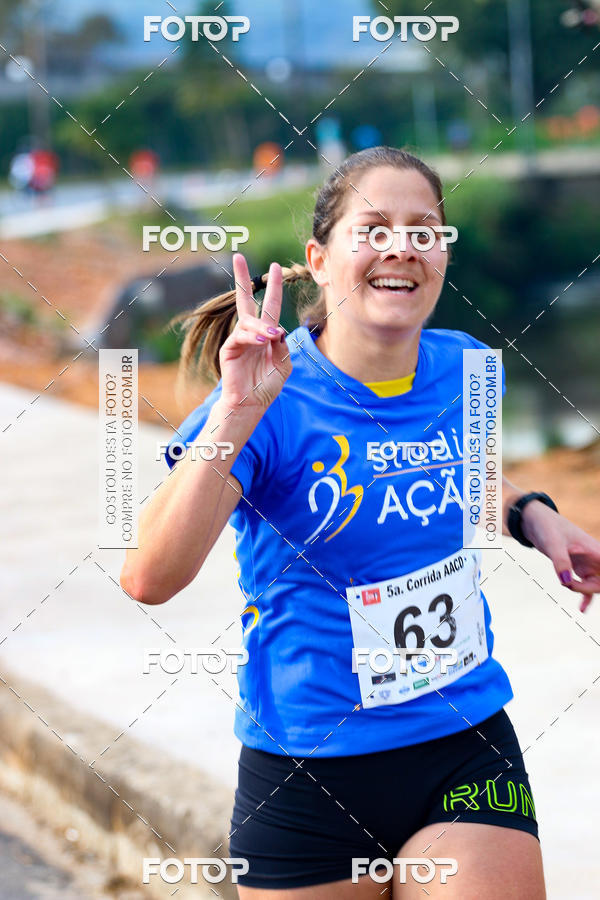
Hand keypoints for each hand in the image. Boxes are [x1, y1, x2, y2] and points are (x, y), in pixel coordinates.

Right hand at [219, 254, 291, 409]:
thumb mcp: (283, 363)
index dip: (274, 287)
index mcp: (266, 334)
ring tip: (270, 337)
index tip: (275, 267)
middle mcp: (251, 333)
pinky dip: (253, 337)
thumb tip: (276, 329)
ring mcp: (239, 339)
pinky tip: (263, 341)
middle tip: (238, 256)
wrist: (252, 403)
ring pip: (249, 322)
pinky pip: (241, 336)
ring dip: (261, 328)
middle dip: (242, 278)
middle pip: (246, 300)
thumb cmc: (267, 384)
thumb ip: (283, 345)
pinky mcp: (229, 348)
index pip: (270, 306)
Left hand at [521, 501, 599, 612]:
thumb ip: (560, 560)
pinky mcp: (578, 568)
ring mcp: (587, 564)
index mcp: (597, 550)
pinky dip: (585, 597)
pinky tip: (582, 609)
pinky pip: (586, 587)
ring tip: (567, 585)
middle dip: (588, 588)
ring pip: (594, 586)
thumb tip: (566, 581)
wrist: (534, 521)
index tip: (598, 579)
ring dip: (584, 591)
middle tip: (569, 584)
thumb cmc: (547, 526)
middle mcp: (595, 558)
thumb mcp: (552, 542)